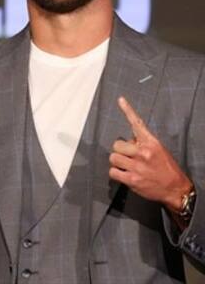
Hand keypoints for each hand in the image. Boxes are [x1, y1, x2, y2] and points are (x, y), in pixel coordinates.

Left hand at [108, 96, 191, 212]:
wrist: (176, 189)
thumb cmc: (167, 169)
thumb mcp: (158, 150)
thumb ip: (143, 143)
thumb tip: (128, 140)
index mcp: (151, 143)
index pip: (137, 124)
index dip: (128, 111)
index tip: (120, 100)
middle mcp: (143, 153)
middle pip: (116, 144)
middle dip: (120, 150)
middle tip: (127, 156)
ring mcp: (137, 167)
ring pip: (113, 158)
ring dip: (117, 162)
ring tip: (127, 165)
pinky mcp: (132, 179)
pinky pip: (113, 172)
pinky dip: (116, 173)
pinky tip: (124, 174)